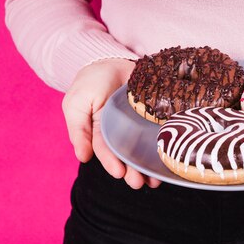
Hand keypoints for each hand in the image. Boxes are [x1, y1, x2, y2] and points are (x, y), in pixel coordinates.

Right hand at [62, 58, 161, 188]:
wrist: (112, 60)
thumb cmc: (90, 82)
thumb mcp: (76, 103)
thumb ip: (78, 130)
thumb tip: (82, 157)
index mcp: (100, 134)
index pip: (106, 151)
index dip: (112, 162)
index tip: (119, 173)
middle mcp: (120, 134)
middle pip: (127, 156)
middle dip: (132, 172)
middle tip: (139, 183)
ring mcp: (138, 127)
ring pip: (144, 151)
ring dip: (148, 167)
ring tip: (153, 180)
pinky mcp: (154, 117)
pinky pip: (159, 134)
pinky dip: (163, 147)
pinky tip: (168, 161)